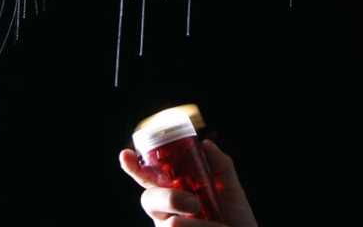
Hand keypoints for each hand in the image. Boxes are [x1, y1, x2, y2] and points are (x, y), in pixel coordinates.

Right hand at [119, 138, 258, 226]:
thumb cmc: (236, 217)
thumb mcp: (231, 189)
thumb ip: (220, 165)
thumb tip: (205, 144)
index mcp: (173, 191)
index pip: (147, 177)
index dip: (133, 166)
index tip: (125, 154)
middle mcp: (165, 212)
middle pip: (149, 199)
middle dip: (170, 198)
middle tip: (195, 204)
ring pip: (168, 224)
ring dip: (196, 225)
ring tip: (216, 225)